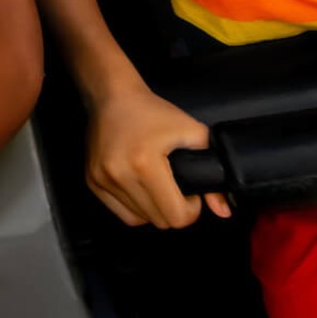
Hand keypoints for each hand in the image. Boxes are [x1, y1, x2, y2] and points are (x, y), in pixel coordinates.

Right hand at [84, 84, 230, 227]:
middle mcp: (120, 176)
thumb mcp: (191, 132)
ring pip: (138, 220)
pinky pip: (119, 212)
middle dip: (174, 210)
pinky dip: (135, 209)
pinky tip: (142, 191)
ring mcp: (102, 181)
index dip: (190, 211)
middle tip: (178, 192)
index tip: (192, 195)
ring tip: (160, 190)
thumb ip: (212, 169)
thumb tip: (225, 210)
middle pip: (158, 221)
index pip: (174, 215)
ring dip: (154, 211)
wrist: (112, 96)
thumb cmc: (152, 112)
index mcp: (145, 164)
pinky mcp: (92, 182)